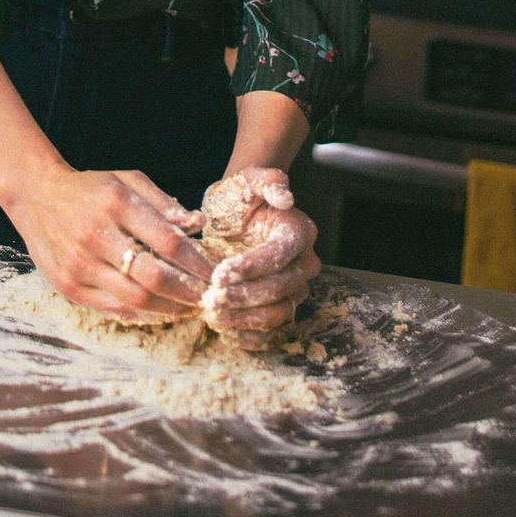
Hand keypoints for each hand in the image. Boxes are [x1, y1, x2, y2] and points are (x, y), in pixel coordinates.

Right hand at [9, 163, 215, 321]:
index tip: (215, 272)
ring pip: (136, 300)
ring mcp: (80, 265)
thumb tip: (198, 224)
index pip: (167, 241)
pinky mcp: (69, 287)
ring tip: (188, 307)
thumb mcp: (127, 179)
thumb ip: (164, 202)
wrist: (36, 196)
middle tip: (207, 296)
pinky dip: (143, 313)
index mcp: (115, 203)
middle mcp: (96, 235)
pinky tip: (159, 309)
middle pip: (153, 278)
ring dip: (169, 308)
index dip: (197, 262)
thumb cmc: (90, 189)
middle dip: (188, 292)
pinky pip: (114, 309)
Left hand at [198, 167, 319, 350]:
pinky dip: (251, 336)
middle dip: (244, 296)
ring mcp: (296, 289)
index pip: (279, 255)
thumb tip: (284, 195)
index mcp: (299, 232)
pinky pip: (274, 331)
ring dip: (245, 319)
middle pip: (280, 288)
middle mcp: (304, 264)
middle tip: (211, 298)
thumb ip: (266, 180)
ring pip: (279, 313)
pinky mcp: (283, 308)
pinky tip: (226, 332)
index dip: (250, 267)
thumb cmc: (239, 199)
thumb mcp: (247, 181)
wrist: (234, 218)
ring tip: (213, 315)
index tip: (220, 273)